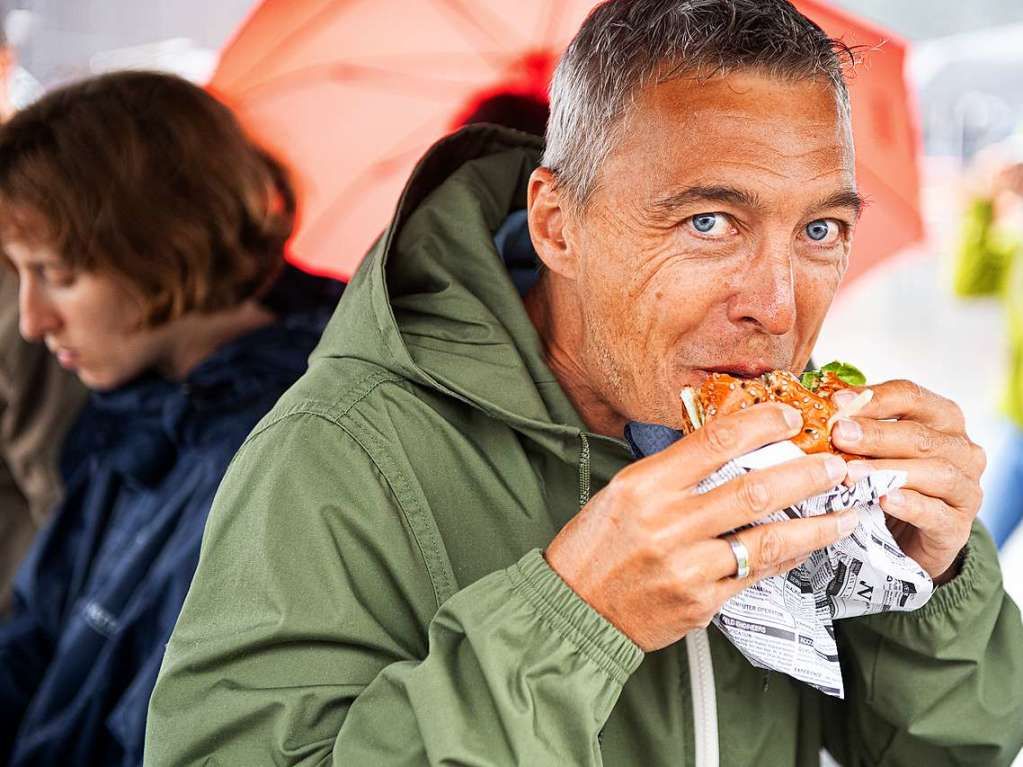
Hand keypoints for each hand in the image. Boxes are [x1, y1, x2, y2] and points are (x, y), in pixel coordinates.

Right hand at [545, 403, 854, 652]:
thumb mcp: (622, 493)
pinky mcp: (700, 602)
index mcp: (644, 485)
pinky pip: (755, 575)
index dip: (761, 424)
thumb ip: (672, 473)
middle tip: (838, 465)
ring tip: (846, 512)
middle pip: (753, 489)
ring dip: (815, 524)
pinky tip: (807, 547)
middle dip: (805, 474)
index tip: (792, 416)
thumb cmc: (596, 546)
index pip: (714, 442)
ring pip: (766, 538)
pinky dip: (786, 558)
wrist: (575, 609)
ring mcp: (686, 565)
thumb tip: (729, 450)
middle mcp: (667, 522)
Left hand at [830, 380, 985, 583]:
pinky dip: (911, 505)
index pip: (910, 397)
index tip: (837, 402)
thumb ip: (855, 430)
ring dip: (888, 470)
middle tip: (838, 434)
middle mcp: (960, 449)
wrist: (907, 541)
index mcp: (940, 418)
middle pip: (919, 434)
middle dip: (875, 434)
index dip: (874, 398)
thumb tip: (819, 411)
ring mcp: (965, 488)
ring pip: (934, 472)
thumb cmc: (886, 483)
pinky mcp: (958, 526)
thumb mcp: (871, 451)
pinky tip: (885, 500)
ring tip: (851, 472)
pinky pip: (937, 513)